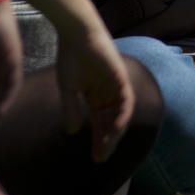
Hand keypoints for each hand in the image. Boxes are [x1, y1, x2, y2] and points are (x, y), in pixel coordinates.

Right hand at [54, 25, 134, 162]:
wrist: (77, 36)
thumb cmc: (70, 58)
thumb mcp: (68, 89)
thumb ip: (71, 109)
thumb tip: (73, 132)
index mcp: (96, 97)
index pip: (100, 123)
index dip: (99, 140)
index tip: (95, 158)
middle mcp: (108, 95)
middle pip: (112, 122)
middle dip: (108, 141)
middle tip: (101, 158)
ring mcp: (116, 87)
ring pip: (120, 115)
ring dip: (115, 132)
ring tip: (106, 148)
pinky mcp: (121, 79)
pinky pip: (126, 101)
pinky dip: (122, 116)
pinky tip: (115, 129)